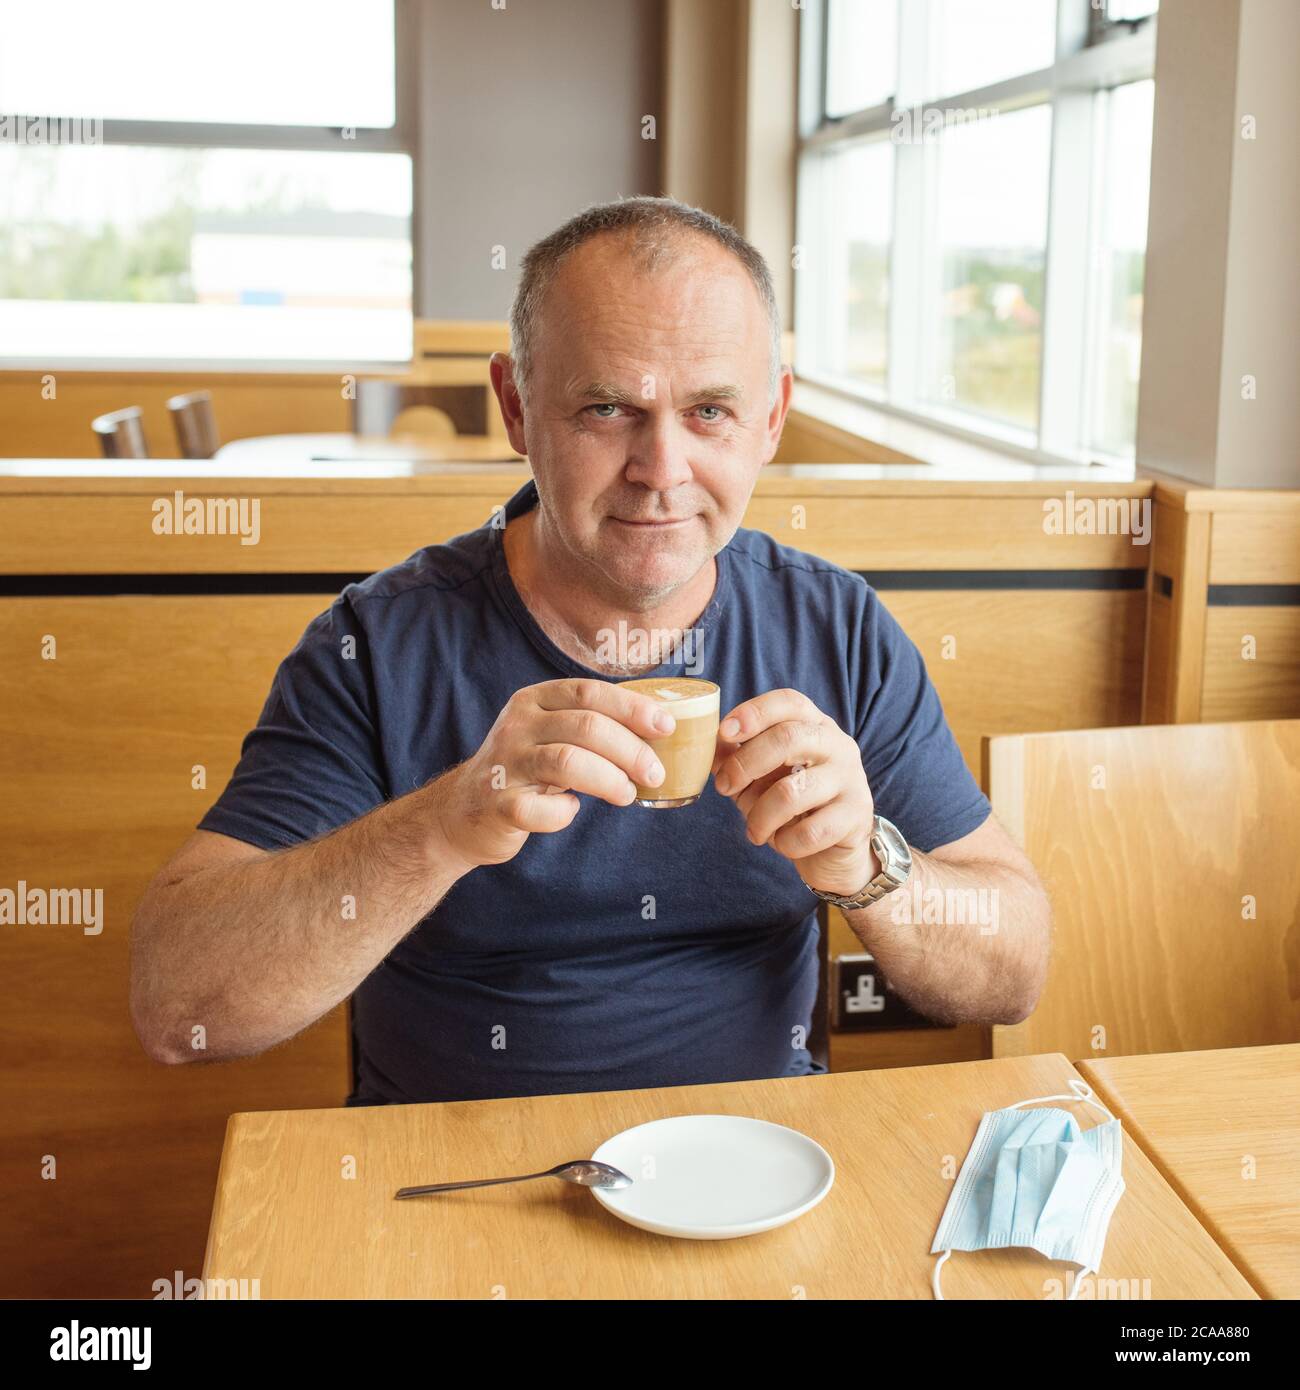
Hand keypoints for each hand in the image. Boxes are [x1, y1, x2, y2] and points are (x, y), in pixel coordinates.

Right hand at [431, 678, 674, 868]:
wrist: (464, 811)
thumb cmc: (525, 770)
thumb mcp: (549, 734)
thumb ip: (590, 725)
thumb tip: (658, 728)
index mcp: (534, 700)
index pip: (589, 692)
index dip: (632, 708)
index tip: (665, 727)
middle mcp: (517, 725)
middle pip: (586, 727)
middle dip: (630, 751)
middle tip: (654, 774)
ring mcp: (505, 763)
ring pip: (567, 762)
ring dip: (609, 780)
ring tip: (627, 795)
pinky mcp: (498, 804)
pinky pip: (540, 809)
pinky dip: (564, 814)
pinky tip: (571, 810)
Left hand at [711, 688, 878, 897]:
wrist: (836, 850)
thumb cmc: (793, 805)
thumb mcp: (763, 777)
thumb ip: (738, 758)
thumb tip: (710, 747)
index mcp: (814, 726)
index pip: (789, 702)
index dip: (754, 712)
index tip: (724, 732)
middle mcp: (838, 745)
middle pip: (788, 738)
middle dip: (745, 763)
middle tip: (724, 787)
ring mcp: (851, 779)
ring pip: (792, 792)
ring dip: (760, 816)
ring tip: (754, 830)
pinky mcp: (856, 816)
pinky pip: (810, 831)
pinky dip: (786, 842)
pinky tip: (783, 842)